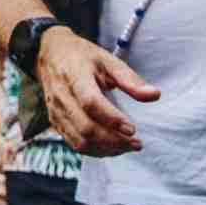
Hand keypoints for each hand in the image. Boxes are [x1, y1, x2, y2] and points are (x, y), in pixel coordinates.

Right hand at [37, 29, 157, 155]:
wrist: (50, 54)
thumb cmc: (82, 56)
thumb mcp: (107, 60)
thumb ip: (130, 79)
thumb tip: (155, 95)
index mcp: (75, 76)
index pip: (91, 103)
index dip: (112, 119)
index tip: (133, 129)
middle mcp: (62, 96)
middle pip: (86, 128)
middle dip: (114, 141)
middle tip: (137, 143)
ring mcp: (56, 112)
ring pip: (80, 141)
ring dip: (106, 149)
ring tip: (127, 147)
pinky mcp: (55, 122)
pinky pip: (74, 144)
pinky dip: (95, 150)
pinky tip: (112, 146)